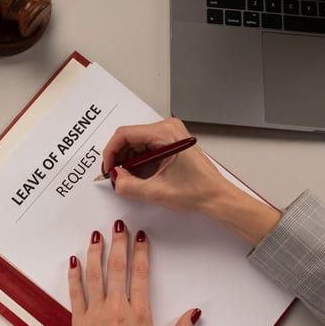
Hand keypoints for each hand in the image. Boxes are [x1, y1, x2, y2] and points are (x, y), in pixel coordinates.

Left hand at [68, 221, 200, 325]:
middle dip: (119, 243)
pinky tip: (74, 261)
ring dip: (96, 252)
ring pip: (95, 275)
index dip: (141, 252)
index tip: (141, 237)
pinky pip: (75, 293)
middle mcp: (116, 310)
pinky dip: (74, 275)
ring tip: (97, 235)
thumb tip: (194, 313)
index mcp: (139, 316)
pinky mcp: (80, 323)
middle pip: (118, 268)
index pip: (141, 274)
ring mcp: (96, 315)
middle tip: (119, 226)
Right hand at [102, 118, 229, 213]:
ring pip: (136, 143)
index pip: (125, 134)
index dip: (111, 152)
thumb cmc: (199, 191)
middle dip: (118, 157)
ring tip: (127, 178)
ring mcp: (169, 134)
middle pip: (129, 137)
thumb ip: (128, 185)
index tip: (108, 168)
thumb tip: (114, 178)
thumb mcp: (156, 192)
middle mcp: (168, 128)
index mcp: (166, 133)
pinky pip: (145, 147)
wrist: (216, 197)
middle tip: (115, 176)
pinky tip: (137, 175)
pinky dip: (137, 162)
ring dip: (127, 160)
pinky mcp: (169, 142)